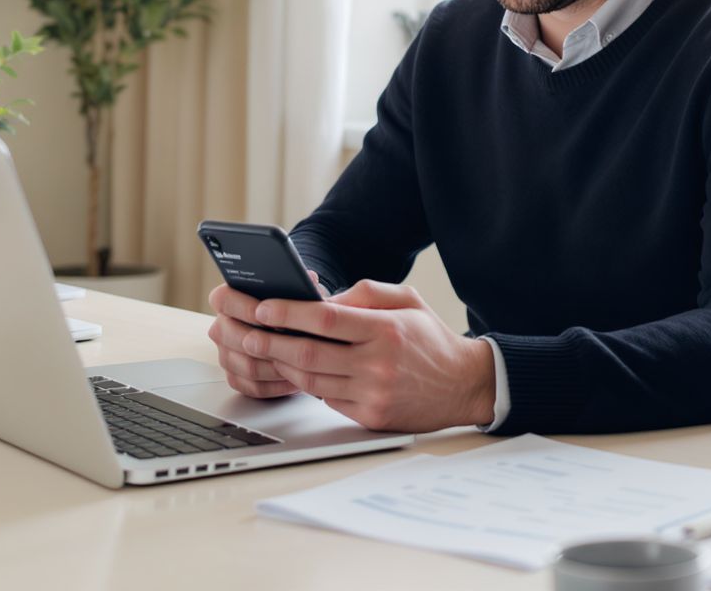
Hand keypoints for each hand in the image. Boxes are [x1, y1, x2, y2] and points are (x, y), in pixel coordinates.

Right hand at [207, 271, 326, 398]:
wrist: (292, 327)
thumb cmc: (291, 304)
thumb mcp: (296, 287)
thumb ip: (297, 282)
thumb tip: (309, 280)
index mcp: (228, 300)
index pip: (222, 299)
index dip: (242, 306)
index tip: (265, 312)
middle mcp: (222, 327)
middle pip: (230, 336)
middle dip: (262, 340)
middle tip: (287, 342)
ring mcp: (226, 354)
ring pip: (244, 365)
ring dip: (273, 365)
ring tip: (297, 364)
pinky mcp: (236, 378)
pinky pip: (251, 386)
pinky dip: (275, 385)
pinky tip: (294, 379)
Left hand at [238, 279, 496, 432]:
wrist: (463, 385)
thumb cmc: (430, 337)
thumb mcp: (406, 299)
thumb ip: (365, 294)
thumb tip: (324, 299)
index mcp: (384, 329)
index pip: (325, 320)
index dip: (289, 313)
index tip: (264, 307)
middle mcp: (377, 364)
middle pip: (309, 353)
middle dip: (271, 341)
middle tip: (247, 332)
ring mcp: (373, 394)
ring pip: (311, 380)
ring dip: (282, 365)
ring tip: (262, 349)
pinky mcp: (370, 417)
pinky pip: (327, 399)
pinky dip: (307, 384)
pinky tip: (294, 370)